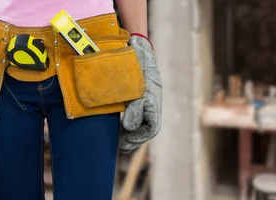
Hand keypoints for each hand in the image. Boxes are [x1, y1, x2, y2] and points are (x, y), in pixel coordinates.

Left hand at [120, 34, 161, 153]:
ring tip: (122, 142)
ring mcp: (146, 99)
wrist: (137, 45)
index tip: (126, 142)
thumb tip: (130, 127)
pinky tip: (122, 128)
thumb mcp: (136, 84)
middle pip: (148, 127)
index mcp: (154, 99)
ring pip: (143, 122)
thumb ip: (135, 106)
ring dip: (133, 134)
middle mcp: (152, 101)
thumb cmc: (138, 62)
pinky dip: (131, 124)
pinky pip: (138, 115)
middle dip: (136, 139)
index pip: (152, 126)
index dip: (140, 137)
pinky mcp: (139, 96)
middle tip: (123, 147)